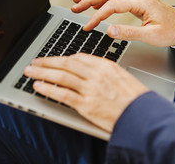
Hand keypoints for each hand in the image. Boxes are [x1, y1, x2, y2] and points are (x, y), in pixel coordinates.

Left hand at [24, 53, 148, 132]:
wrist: (144, 116)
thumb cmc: (135, 98)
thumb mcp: (121, 76)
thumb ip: (102, 71)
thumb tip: (85, 70)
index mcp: (104, 65)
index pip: (77, 58)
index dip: (61, 58)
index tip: (52, 59)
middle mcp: (96, 74)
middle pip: (65, 64)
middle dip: (47, 62)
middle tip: (34, 62)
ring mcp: (90, 89)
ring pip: (61, 77)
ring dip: (42, 73)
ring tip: (30, 71)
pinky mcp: (86, 105)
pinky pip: (63, 94)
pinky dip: (48, 89)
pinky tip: (39, 86)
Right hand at [72, 0, 174, 46]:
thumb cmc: (169, 31)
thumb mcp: (150, 35)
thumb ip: (129, 33)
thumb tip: (108, 31)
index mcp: (140, 2)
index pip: (111, 7)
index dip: (97, 17)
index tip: (87, 27)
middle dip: (89, 0)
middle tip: (74, 6)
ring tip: (78, 1)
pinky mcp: (135, 0)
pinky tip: (94, 3)